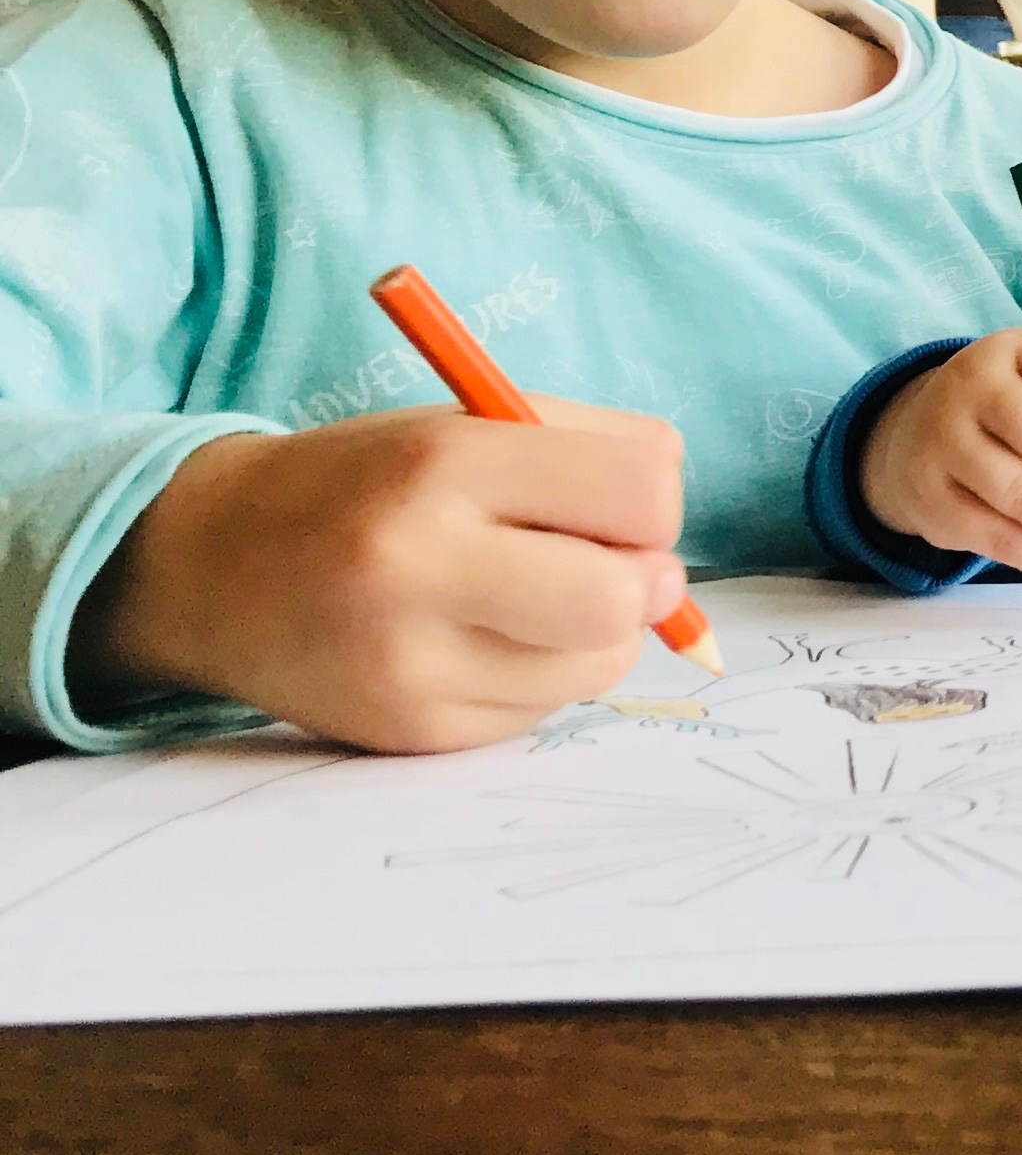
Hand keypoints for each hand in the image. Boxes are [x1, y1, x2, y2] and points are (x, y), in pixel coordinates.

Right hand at [76, 400, 688, 752]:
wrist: (214, 565)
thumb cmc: (371, 481)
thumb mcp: (467, 423)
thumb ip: (592, 454)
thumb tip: (674, 549)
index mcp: (444, 461)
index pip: (640, 491)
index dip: (652, 501)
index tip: (619, 502)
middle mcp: (420, 564)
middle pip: (623, 600)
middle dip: (643, 584)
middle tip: (606, 565)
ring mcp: (413, 661)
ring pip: (597, 667)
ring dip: (593, 634)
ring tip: (527, 598)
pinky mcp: (414, 731)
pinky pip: (542, 713)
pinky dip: (537, 675)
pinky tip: (476, 641)